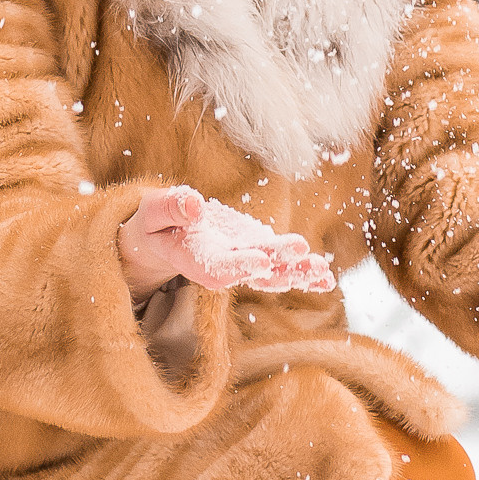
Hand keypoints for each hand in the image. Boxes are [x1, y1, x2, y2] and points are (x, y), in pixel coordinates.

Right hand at [118, 184, 335, 301]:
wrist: (164, 237)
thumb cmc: (155, 223)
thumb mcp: (153, 211)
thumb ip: (170, 208)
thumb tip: (195, 205)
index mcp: (196, 260)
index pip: (219, 269)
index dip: (239, 265)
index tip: (261, 260)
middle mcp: (223, 267)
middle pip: (253, 273)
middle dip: (278, 264)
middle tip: (301, 252)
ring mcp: (241, 261)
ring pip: (272, 273)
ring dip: (297, 272)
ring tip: (323, 271)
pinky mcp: (254, 253)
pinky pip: (279, 264)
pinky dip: (300, 269)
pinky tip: (325, 274)